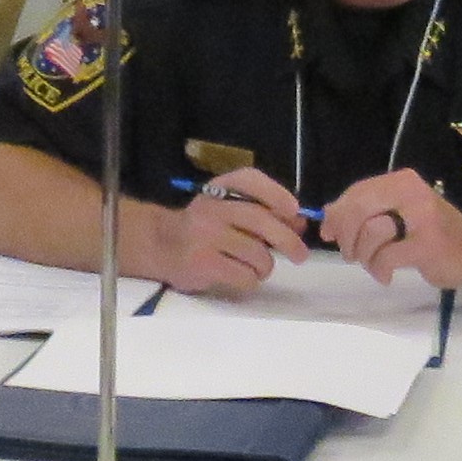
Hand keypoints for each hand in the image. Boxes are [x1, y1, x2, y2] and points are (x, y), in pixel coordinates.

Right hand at [134, 168, 308, 293]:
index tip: (295, 211)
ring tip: (258, 267)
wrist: (160, 245)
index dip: (277, 194)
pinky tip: (242, 276)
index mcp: (219, 189)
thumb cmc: (203, 228)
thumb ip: (263, 212)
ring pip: (257, 254)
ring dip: (266, 265)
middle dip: (288, 240)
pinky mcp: (203, 263)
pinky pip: (244, 275)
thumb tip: (299, 224)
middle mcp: (211, 208)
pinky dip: (251, 279)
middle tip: (301, 255)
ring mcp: (205, 236)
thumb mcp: (229, 209)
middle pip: (260, 221)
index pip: (250, 180)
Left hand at [316, 168, 461, 288]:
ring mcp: (421, 218)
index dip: (336, 214)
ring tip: (373, 265)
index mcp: (402, 181)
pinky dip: (379, 270)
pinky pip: (385, 257)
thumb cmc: (434, 233)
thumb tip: (327, 215)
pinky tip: (386, 275)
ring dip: (363, 256)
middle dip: (346, 235)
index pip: (357, 192)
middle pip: (359, 208)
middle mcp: (412, 192)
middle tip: (350, 254)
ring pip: (370, 232)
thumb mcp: (399, 214)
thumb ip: (365, 210)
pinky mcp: (427, 245)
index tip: (329, 233)